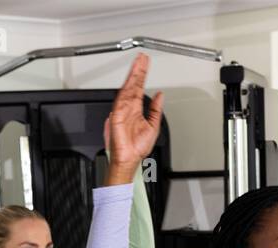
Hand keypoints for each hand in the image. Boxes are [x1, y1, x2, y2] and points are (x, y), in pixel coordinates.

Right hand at [106, 53, 162, 174]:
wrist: (129, 159)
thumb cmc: (137, 148)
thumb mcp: (153, 125)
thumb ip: (155, 110)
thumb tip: (160, 96)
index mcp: (136, 109)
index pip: (139, 87)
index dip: (142, 74)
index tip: (145, 63)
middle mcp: (128, 107)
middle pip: (133, 84)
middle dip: (138, 70)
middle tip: (142, 57)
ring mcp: (122, 110)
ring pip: (128, 87)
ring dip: (133, 75)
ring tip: (138, 63)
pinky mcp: (117, 115)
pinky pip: (121, 98)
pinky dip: (126, 88)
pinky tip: (131, 79)